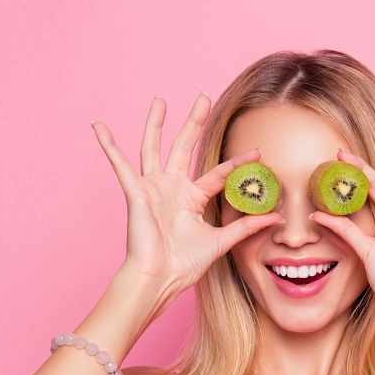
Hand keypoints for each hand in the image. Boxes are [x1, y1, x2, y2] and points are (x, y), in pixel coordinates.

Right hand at [92, 94, 281, 301]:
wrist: (159, 277)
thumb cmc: (184, 264)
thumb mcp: (221, 241)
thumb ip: (246, 226)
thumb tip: (276, 217)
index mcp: (191, 198)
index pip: (219, 173)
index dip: (239, 162)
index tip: (259, 151)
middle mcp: (172, 187)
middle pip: (184, 146)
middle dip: (194, 121)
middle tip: (204, 96)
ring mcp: (153, 187)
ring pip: (154, 147)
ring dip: (156, 123)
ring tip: (160, 100)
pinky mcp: (135, 191)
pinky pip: (119, 164)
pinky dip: (108, 145)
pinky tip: (98, 126)